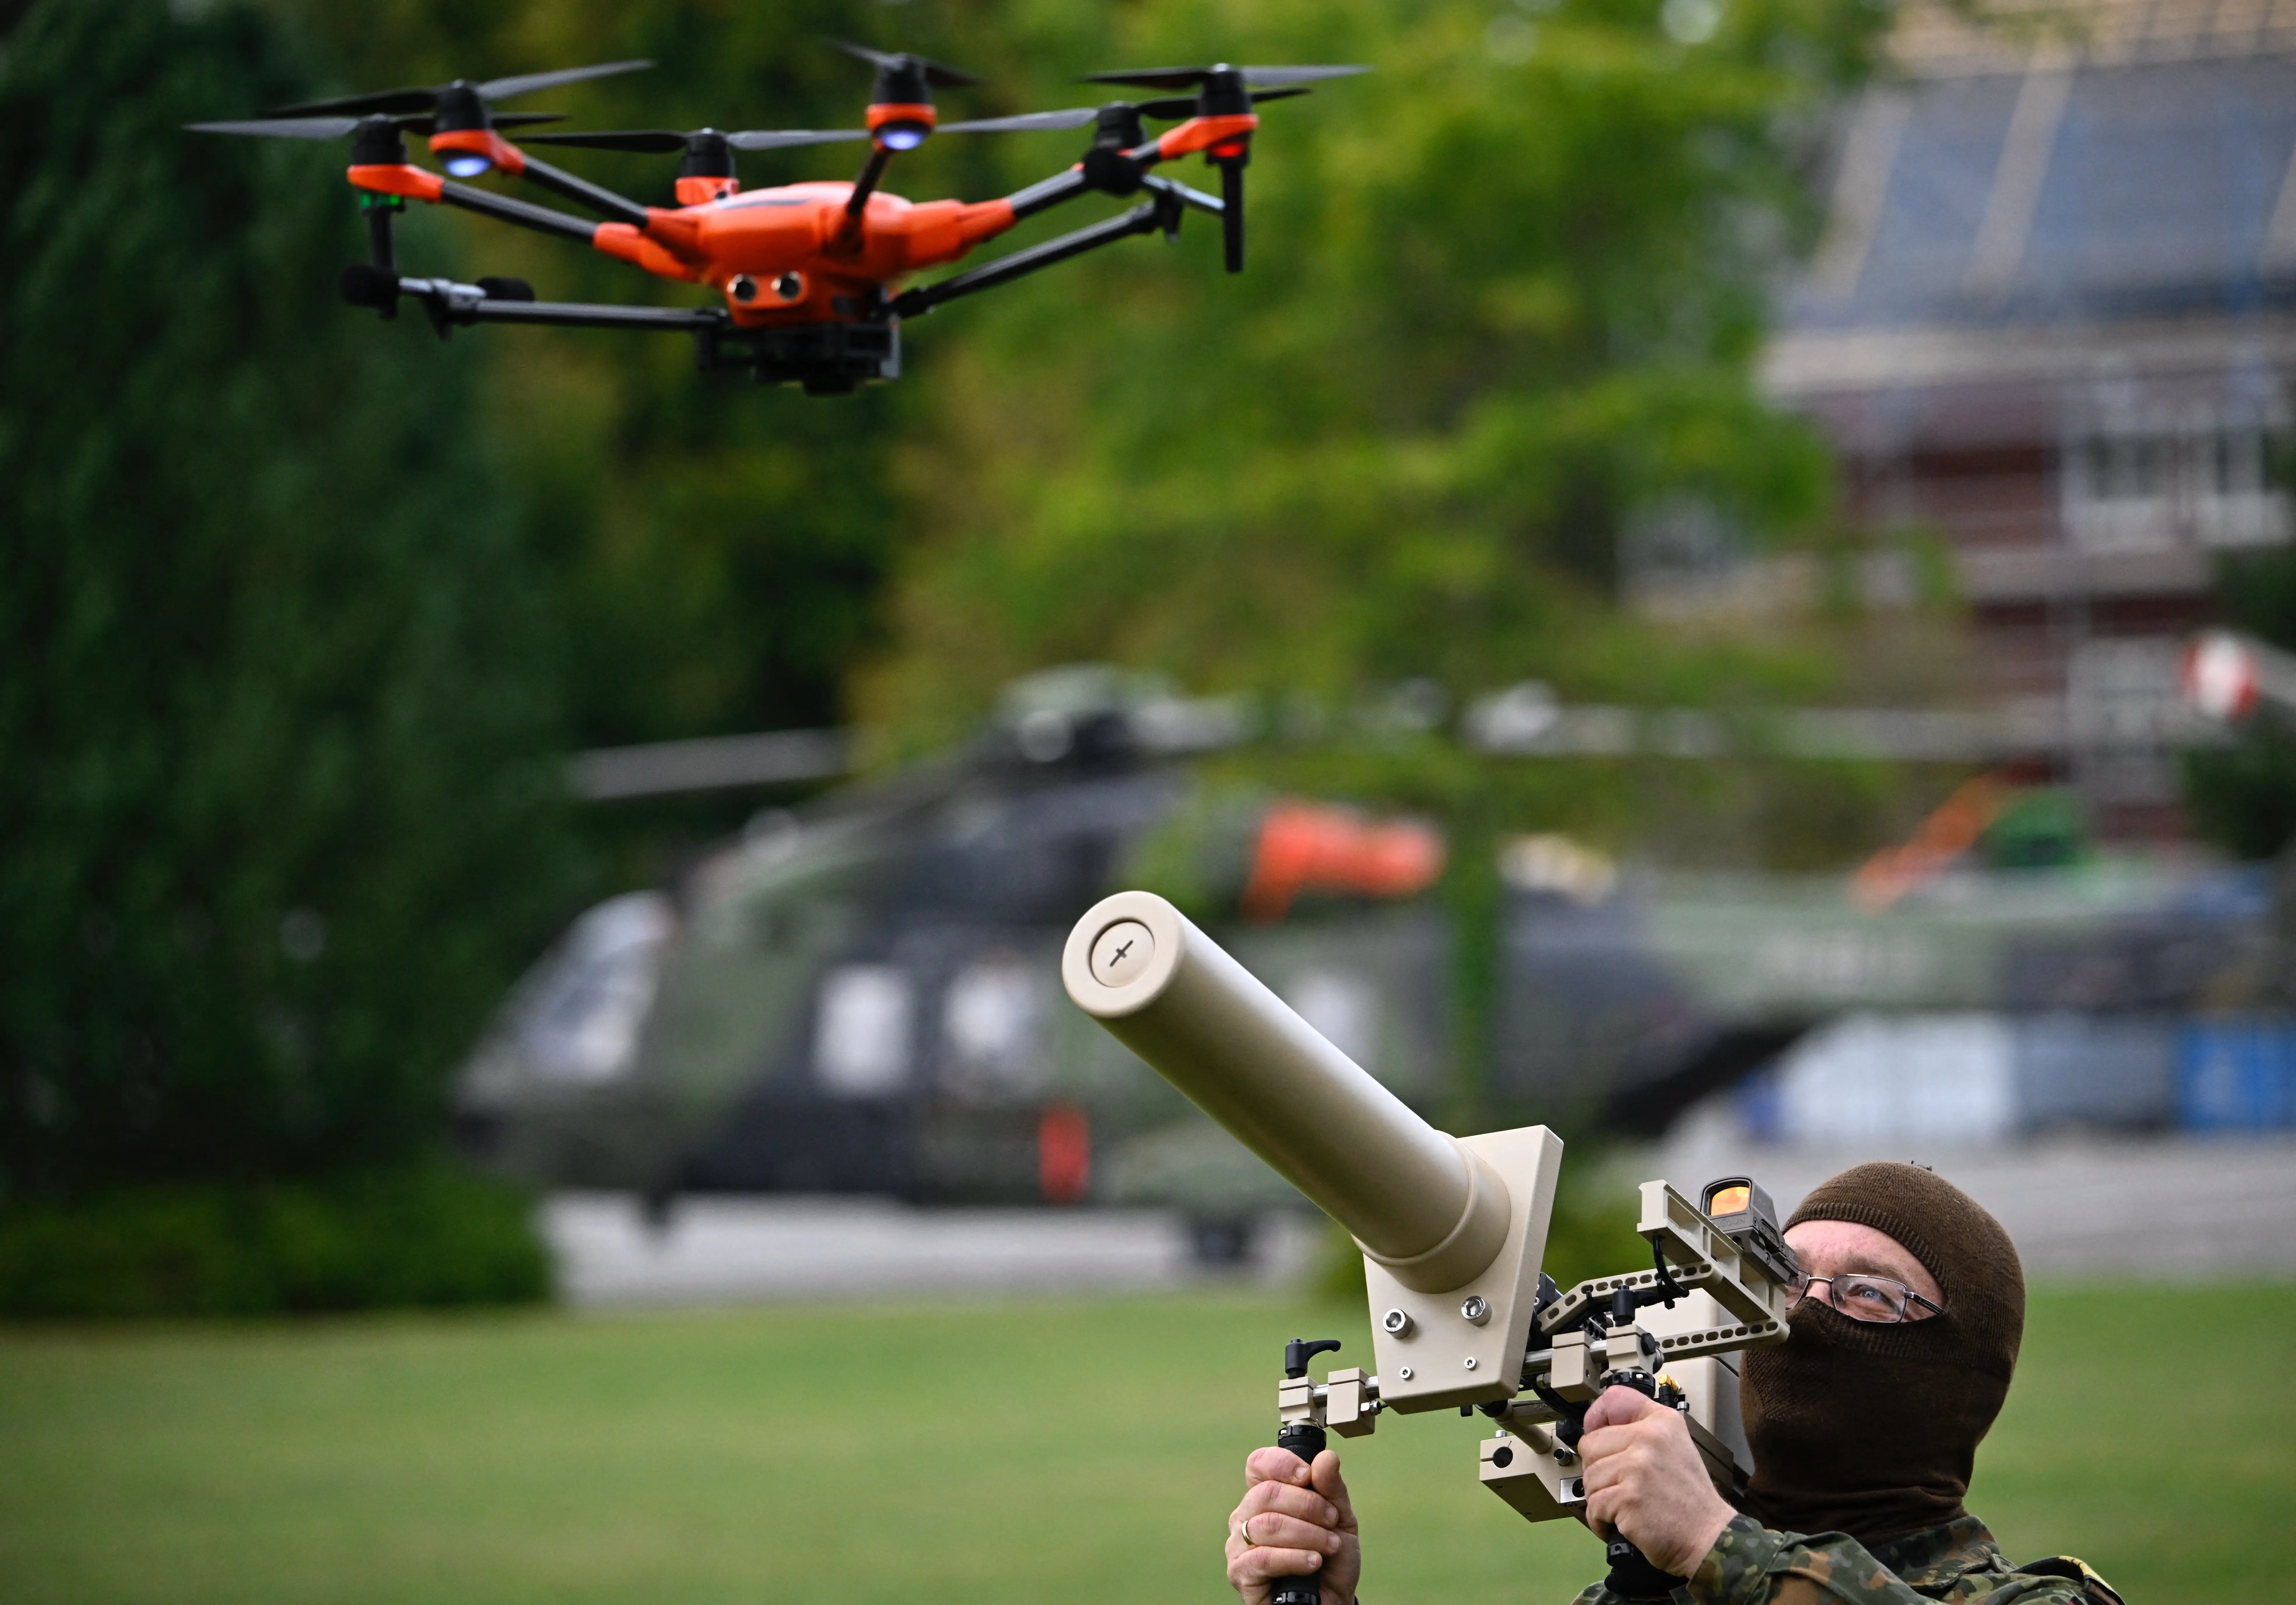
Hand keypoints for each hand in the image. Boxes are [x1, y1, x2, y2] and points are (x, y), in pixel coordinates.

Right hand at [1226, 1445, 1359, 1604]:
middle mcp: (1246, 1515)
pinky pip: (1264, 1558)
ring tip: (1329, 1546)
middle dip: (1308, 1505)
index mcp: (1265, 1495)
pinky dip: (1295, 1557)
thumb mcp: (1340, 1518)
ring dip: (1308, 1534)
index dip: (1282, 1464)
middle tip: (1331, 1520)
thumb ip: (1331, 1488)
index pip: (1259, 1464)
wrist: (1333, 1600)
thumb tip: (1326, 1457)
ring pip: (1268, 1524)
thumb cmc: (1331, 1558)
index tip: (1308, 1476)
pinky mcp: (1240, 1573)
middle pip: (1267, 1492)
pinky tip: (1314, 1562)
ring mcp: (1238, 1544)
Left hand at [1576, 1385, 1735, 1577]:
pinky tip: (1619, 1524)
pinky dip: (1600, 1520)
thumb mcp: (1675, 1447)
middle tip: (1618, 1486)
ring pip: (1589, 1477)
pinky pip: (1593, 1506)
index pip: (1614, 1399)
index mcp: (1661, 1422)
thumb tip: (1597, 1429)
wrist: (1709, 1537)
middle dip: (1597, 1470)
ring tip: (1623, 1507)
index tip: (1596, 1433)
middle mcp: (1649, 1438)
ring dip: (1599, 1498)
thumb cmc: (1689, 1499)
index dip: (1597, 1417)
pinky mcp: (1629, 1497)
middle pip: (1590, 1444)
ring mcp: (1638, 1467)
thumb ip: (1642, 1431)